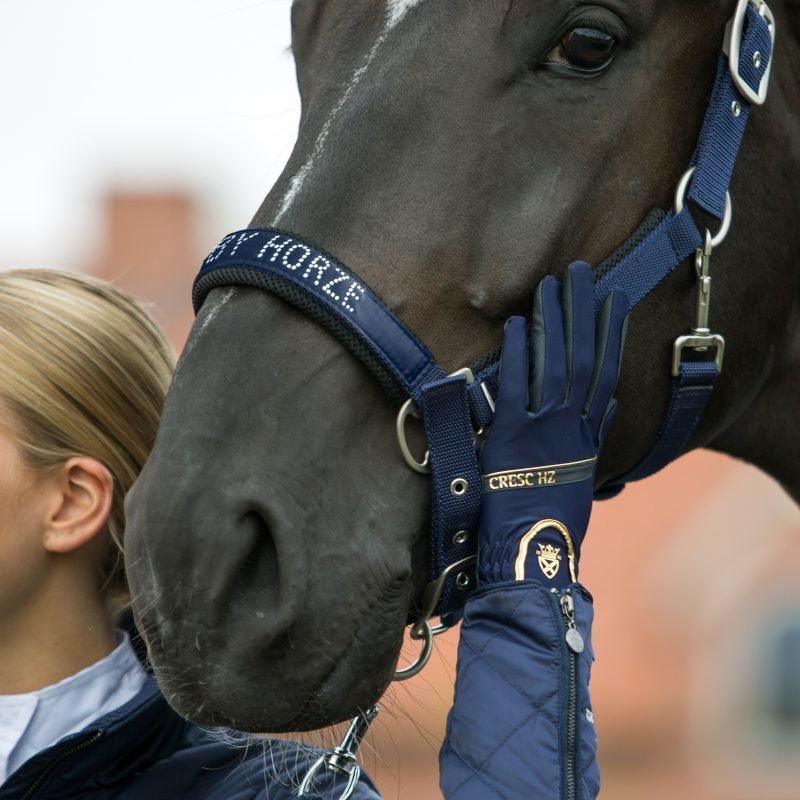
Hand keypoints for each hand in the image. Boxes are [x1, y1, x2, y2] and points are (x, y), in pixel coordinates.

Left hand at [477, 262, 628, 586]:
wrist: (531, 556)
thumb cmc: (551, 523)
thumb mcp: (582, 480)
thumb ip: (591, 440)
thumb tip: (602, 410)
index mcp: (589, 436)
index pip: (605, 373)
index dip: (610, 334)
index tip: (613, 300)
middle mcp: (573, 426)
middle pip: (584, 358)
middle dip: (583, 313)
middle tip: (581, 273)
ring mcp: (544, 429)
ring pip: (557, 364)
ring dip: (556, 322)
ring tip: (554, 283)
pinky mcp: (513, 437)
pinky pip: (517, 387)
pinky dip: (519, 354)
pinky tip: (520, 324)